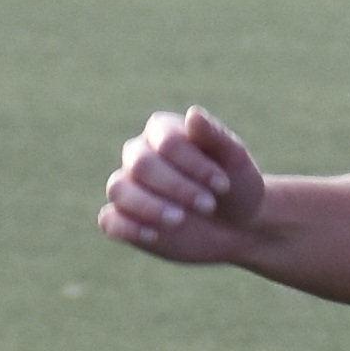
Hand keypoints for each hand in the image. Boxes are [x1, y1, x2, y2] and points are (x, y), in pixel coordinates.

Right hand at [97, 106, 275, 267]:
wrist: (238, 228)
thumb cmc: (237, 187)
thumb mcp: (235, 161)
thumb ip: (214, 136)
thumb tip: (192, 114)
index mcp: (163, 131)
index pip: (166, 142)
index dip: (194, 164)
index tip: (223, 185)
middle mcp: (140, 156)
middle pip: (141, 164)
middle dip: (176, 186)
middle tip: (208, 206)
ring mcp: (130, 188)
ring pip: (119, 189)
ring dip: (149, 206)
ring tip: (180, 221)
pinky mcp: (126, 220)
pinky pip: (110, 221)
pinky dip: (127, 228)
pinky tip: (154, 236)